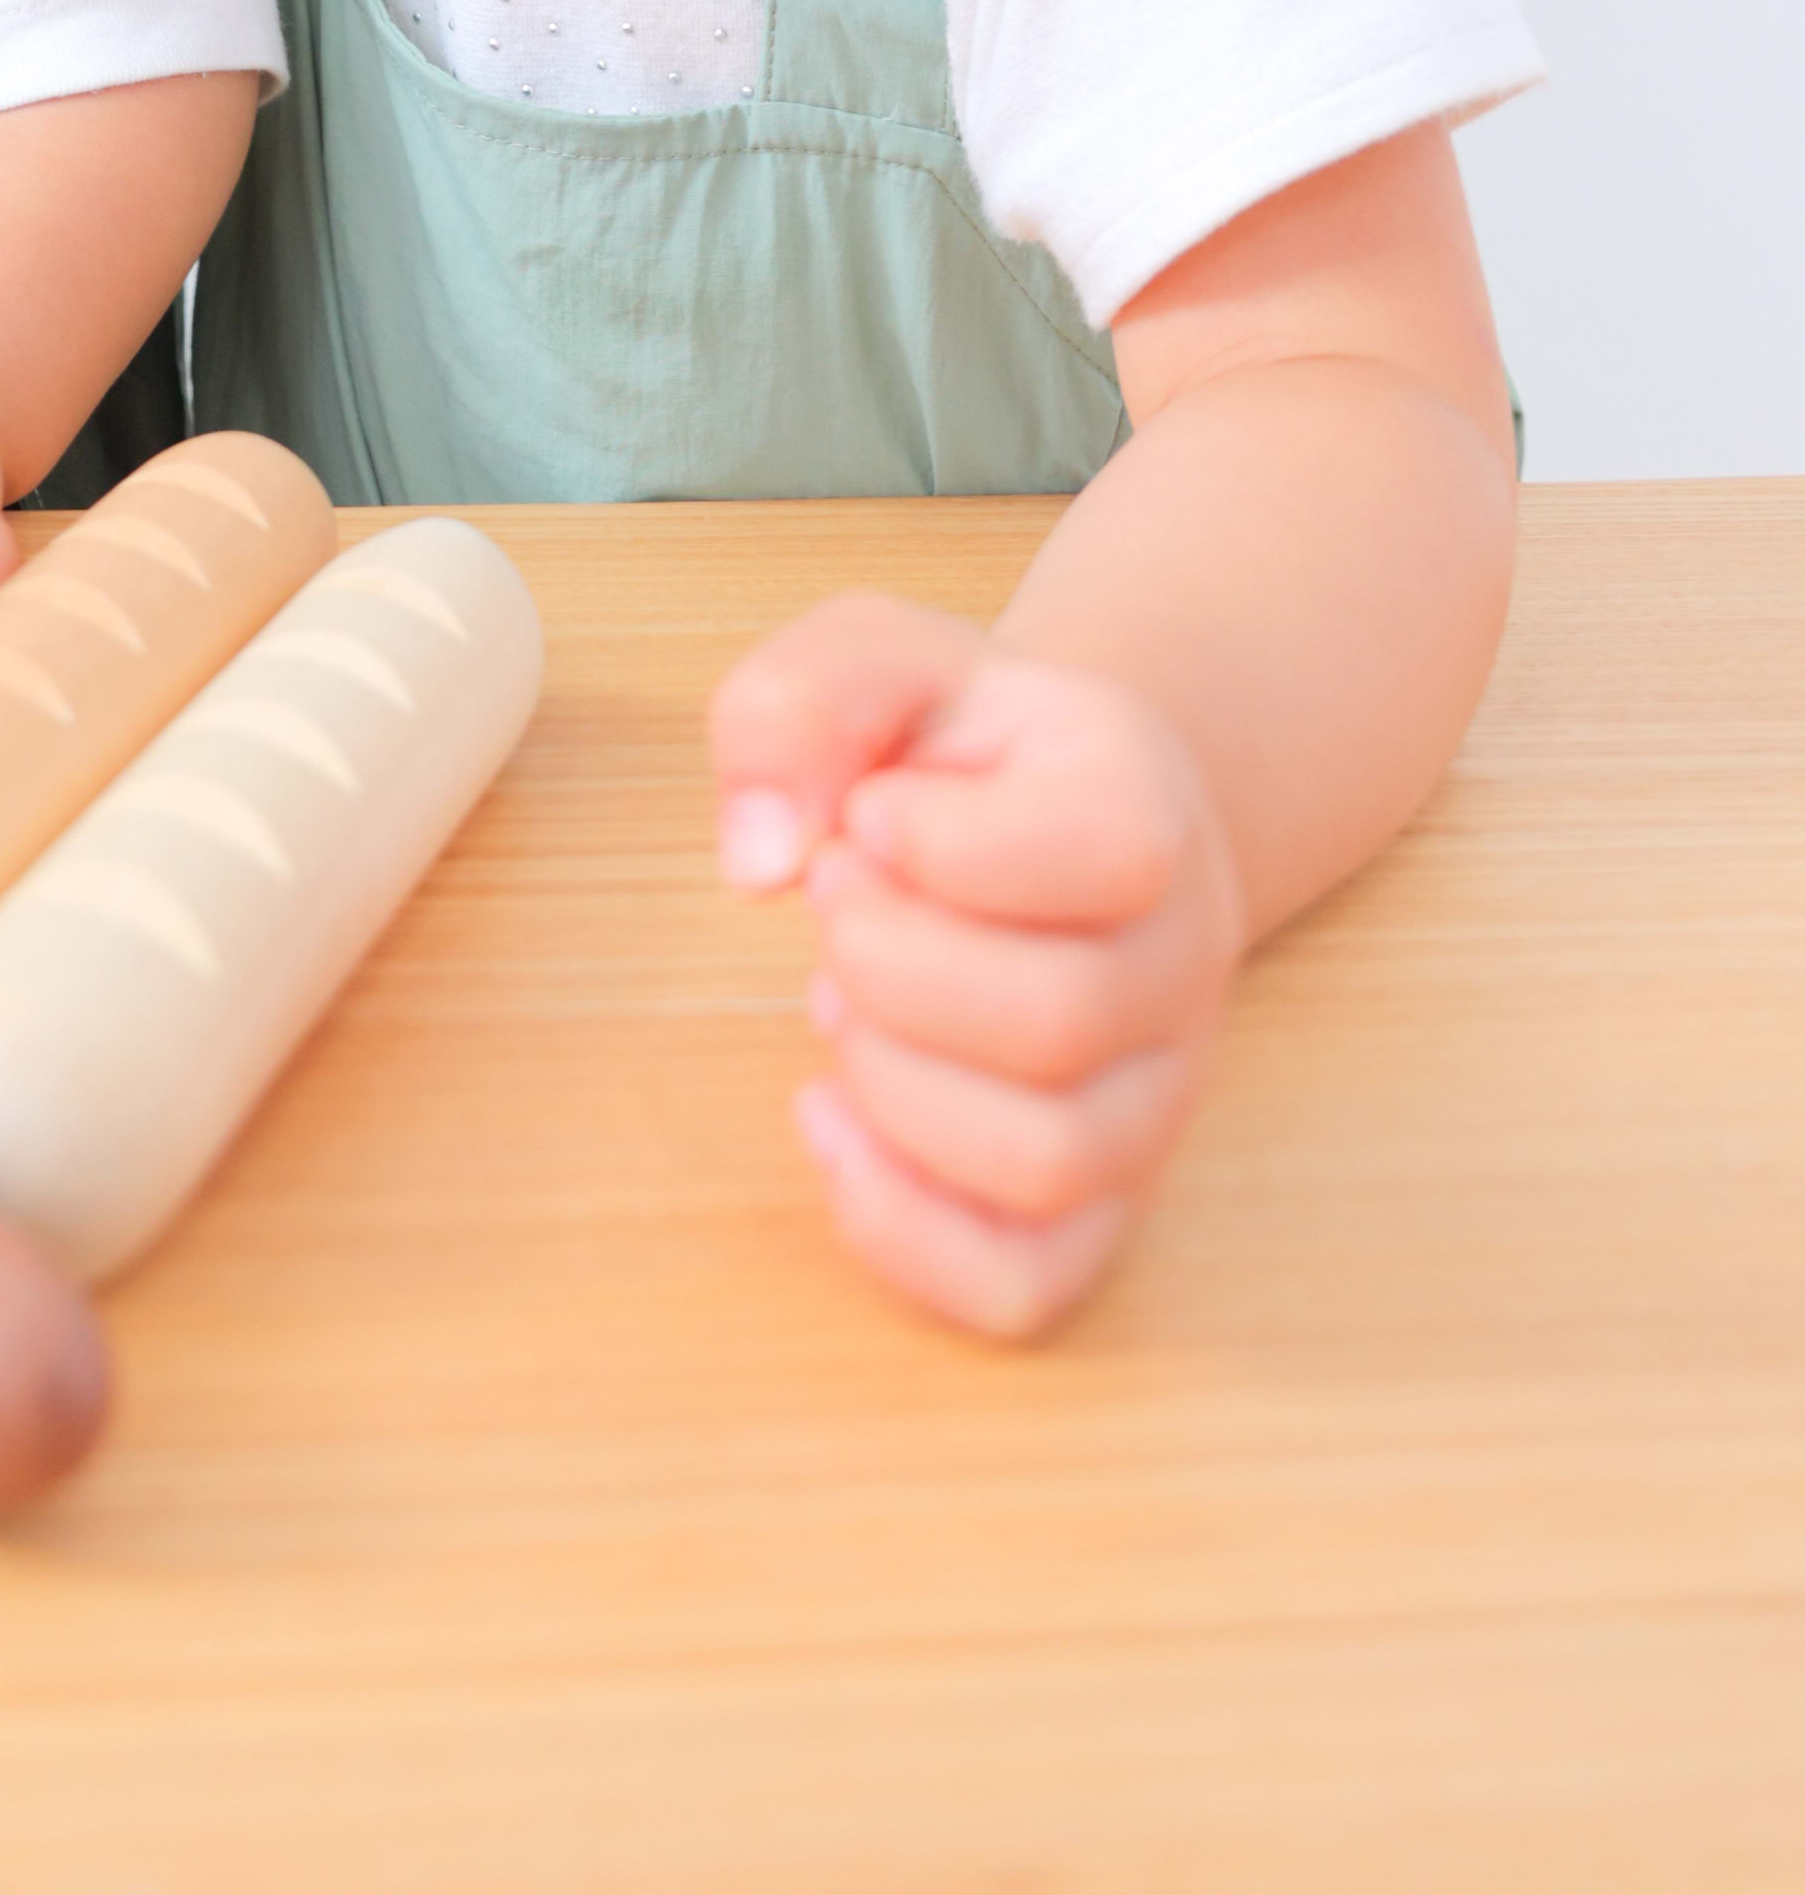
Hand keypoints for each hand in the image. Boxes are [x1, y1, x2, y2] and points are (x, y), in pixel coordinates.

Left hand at [708, 592, 1246, 1339]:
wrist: (1053, 821)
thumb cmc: (956, 750)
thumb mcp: (874, 659)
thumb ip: (803, 706)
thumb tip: (760, 859)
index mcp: (1149, 808)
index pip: (1106, 850)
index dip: (941, 841)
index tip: (866, 813)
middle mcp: (1183, 964)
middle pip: (1054, 1022)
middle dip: (888, 964)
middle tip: (832, 900)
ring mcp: (1153, 1100)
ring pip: (1045, 1159)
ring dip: (890, 1083)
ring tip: (842, 999)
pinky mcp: (1097, 1203)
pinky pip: (1025, 1282)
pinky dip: (901, 1227)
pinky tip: (829, 1119)